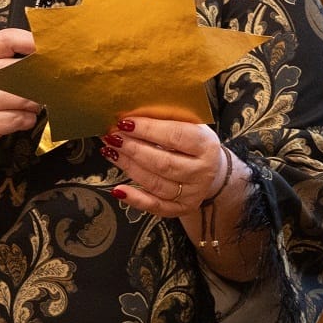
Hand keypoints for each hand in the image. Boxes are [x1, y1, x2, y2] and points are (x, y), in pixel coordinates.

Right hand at [0, 28, 43, 164]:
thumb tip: (48, 56)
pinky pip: (23, 118)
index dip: (32, 41)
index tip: (50, 48)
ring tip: (27, 106)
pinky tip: (19, 119)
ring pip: (27, 97)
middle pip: (23, 71)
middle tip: (43, 88)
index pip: (7, 39)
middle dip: (40, 82)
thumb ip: (10, 60)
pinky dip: (28, 120)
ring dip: (35, 104)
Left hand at [102, 116, 230, 219]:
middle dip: (133, 148)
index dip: (148, 129)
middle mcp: (202, 171)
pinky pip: (155, 206)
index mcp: (206, 145)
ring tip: (111, 152)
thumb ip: (165, 118)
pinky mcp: (181, 209)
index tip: (125, 122)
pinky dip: (135, 199)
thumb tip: (132, 113)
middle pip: (163, 162)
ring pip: (155, 183)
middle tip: (113, 137)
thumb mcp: (189, 124)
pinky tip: (118, 189)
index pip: (175, 136)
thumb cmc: (193, 142)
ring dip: (129, 167)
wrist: (211, 169)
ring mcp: (192, 193)